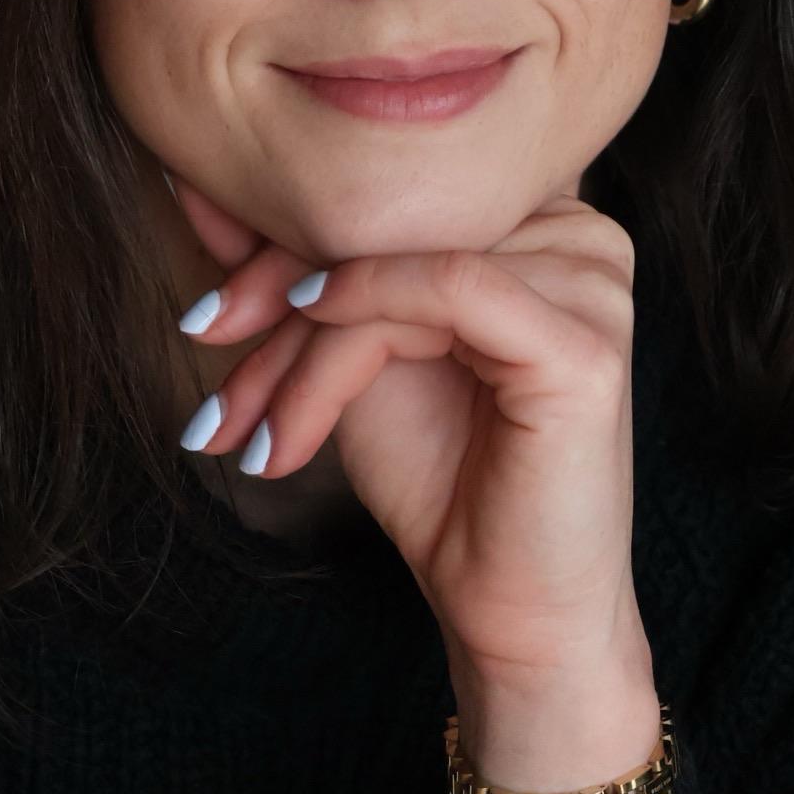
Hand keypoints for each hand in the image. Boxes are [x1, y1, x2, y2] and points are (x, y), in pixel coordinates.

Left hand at [166, 172, 655, 725]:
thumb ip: (296, 266)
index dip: (281, 241)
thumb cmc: (441, 478)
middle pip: (395, 219)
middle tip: (207, 364)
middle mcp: (580, 233)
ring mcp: (595, 284)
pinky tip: (304, 395)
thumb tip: (198, 186)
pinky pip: (451, 288)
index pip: (391, 190)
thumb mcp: (347, 351)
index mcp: (538, 221)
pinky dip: (361, 324)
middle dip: (278, 293)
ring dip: (308, 344)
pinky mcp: (587, 344)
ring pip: (407, 257)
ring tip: (257, 430)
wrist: (503, 607)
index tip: (202, 317)